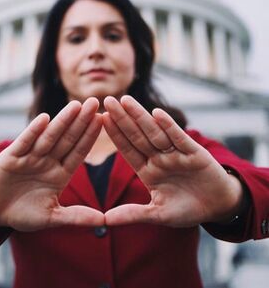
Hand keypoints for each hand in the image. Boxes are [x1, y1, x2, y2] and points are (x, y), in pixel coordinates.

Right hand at [0, 98, 104, 230]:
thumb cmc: (24, 213)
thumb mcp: (52, 217)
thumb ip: (77, 217)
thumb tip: (104, 221)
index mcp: (60, 173)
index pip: (78, 151)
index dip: (90, 136)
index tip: (103, 120)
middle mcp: (47, 161)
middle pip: (67, 138)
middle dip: (81, 121)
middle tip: (94, 101)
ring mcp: (30, 157)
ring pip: (49, 137)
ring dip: (62, 121)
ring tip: (76, 105)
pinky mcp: (11, 157)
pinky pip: (24, 142)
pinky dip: (33, 131)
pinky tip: (44, 118)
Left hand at [102, 95, 243, 227]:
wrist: (219, 207)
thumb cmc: (188, 209)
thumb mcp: (158, 214)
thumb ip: (133, 214)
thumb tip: (104, 220)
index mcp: (148, 171)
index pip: (128, 149)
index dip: (115, 134)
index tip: (100, 119)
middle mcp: (159, 158)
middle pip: (137, 135)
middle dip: (122, 118)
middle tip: (106, 100)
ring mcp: (176, 153)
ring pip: (154, 132)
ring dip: (140, 116)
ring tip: (125, 100)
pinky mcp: (194, 152)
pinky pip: (179, 137)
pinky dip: (168, 126)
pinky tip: (156, 113)